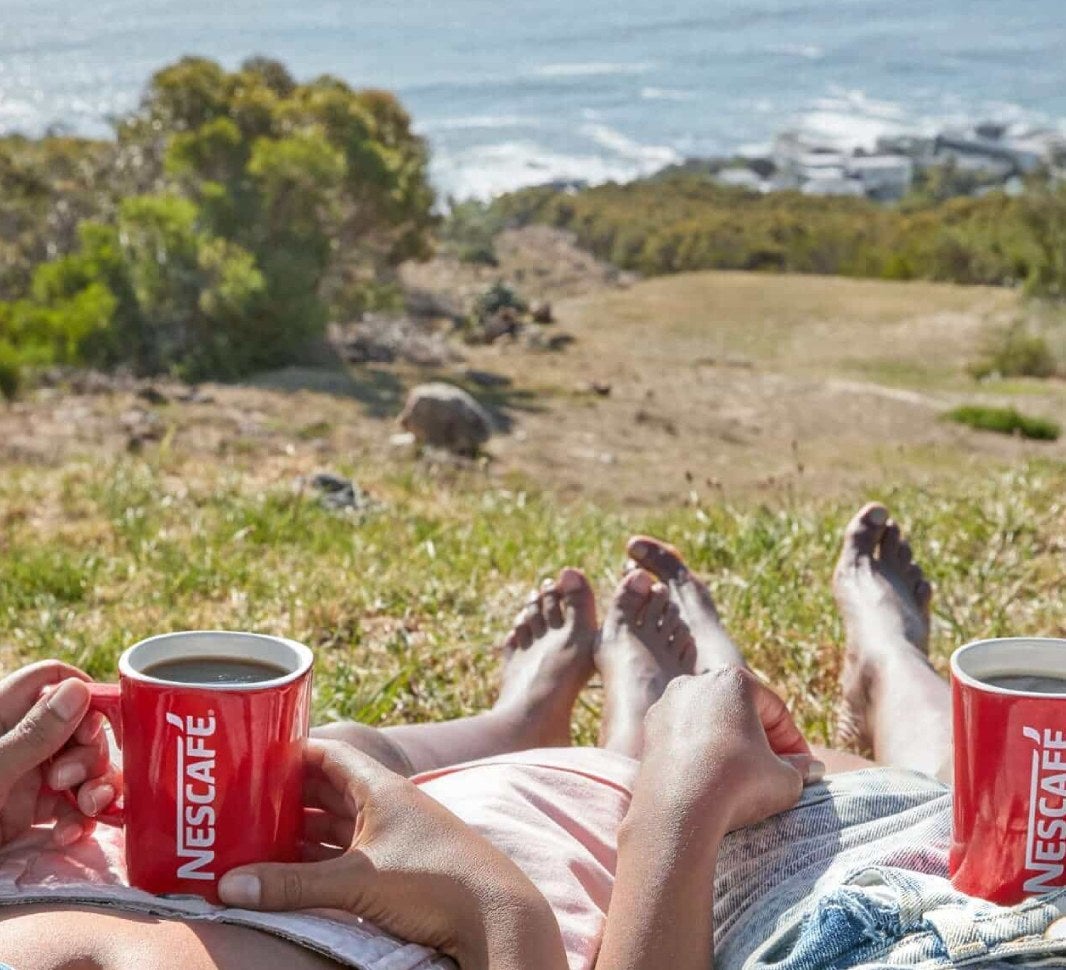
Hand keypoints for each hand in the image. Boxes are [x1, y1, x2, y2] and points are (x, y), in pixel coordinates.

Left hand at [0, 661, 115, 845]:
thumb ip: (33, 735)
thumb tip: (78, 689)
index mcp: (0, 716)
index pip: (52, 680)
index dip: (83, 694)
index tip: (99, 723)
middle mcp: (18, 741)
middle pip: (79, 726)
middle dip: (91, 752)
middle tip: (72, 781)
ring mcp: (24, 778)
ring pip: (82, 767)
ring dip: (95, 787)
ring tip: (88, 809)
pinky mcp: (27, 815)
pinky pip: (70, 807)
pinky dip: (78, 820)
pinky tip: (69, 835)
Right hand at [218, 740, 564, 969]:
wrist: (496, 915)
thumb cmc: (434, 881)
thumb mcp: (357, 881)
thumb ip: (292, 884)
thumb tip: (228, 887)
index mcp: (380, 788)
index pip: (329, 753)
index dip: (291, 751)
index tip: (253, 756)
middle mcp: (387, 805)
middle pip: (327, 790)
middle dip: (286, 796)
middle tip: (240, 803)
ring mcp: (394, 835)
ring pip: (336, 825)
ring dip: (300, 831)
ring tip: (254, 837)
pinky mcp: (399, 866)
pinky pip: (348, 853)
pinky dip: (319, 858)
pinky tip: (291, 870)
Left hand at [636, 666, 818, 835]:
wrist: (679, 811)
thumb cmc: (738, 785)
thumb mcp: (785, 779)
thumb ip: (800, 768)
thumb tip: (809, 767)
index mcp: (733, 681)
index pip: (775, 711)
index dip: (794, 742)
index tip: (802, 768)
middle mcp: (695, 682)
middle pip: (741, 712)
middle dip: (761, 741)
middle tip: (776, 773)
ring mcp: (667, 704)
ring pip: (710, 724)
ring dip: (729, 746)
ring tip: (743, 780)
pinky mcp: (648, 730)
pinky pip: (685, 739)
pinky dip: (700, 754)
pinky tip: (712, 781)